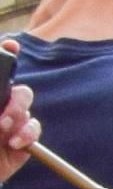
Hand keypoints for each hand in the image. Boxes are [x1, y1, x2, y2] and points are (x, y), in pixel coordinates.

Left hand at [0, 59, 31, 188]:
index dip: (5, 52)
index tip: (11, 46)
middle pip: (18, 90)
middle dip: (15, 99)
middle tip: (1, 116)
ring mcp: (11, 123)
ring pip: (26, 108)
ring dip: (17, 116)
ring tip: (2, 129)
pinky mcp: (23, 142)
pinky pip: (34, 129)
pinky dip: (27, 134)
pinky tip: (14, 142)